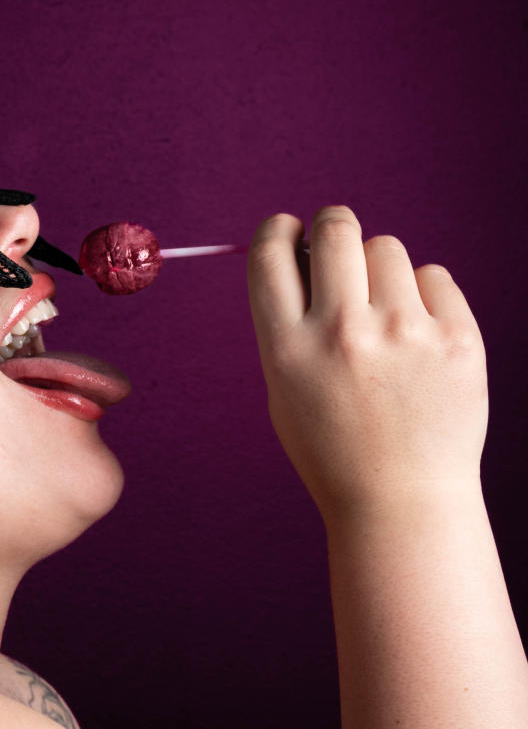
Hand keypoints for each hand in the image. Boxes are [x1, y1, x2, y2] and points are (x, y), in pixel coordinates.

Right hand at [246, 207, 488, 523]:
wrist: (401, 502)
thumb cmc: (336, 448)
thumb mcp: (286, 391)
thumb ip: (288, 324)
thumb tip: (300, 250)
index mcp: (288, 350)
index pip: (271, 253)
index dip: (277, 230)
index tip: (289, 230)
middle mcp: (343, 334)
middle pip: (335, 229)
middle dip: (333, 226)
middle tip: (339, 245)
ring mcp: (404, 335)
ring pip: (387, 249)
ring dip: (381, 271)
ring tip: (386, 317)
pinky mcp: (457, 339)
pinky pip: (435, 277)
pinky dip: (425, 298)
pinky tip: (420, 340)